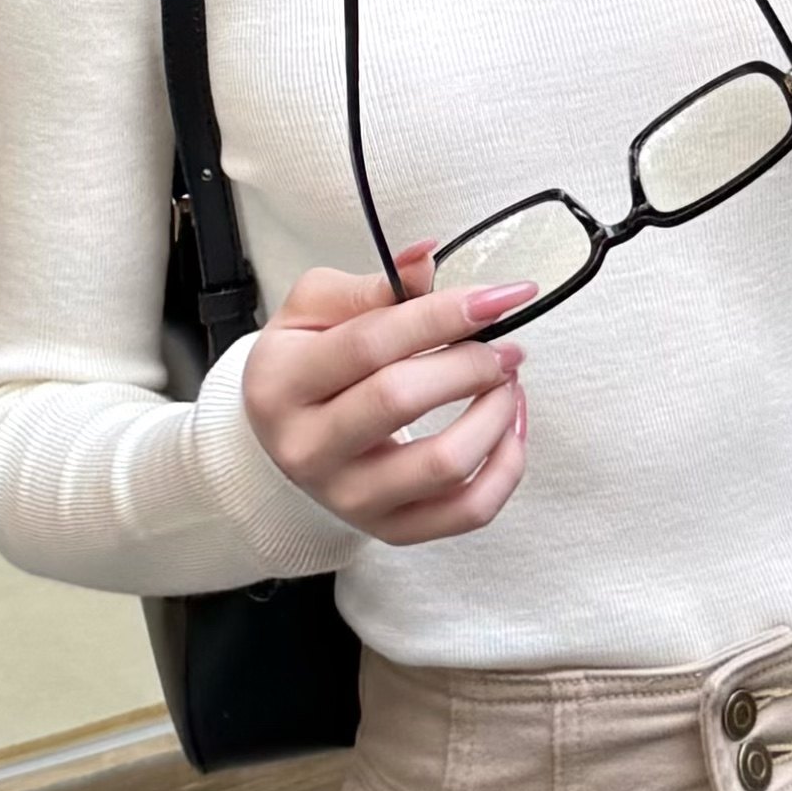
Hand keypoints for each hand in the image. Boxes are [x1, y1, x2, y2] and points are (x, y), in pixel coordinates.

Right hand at [243, 256, 533, 543]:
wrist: (285, 439)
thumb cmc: (305, 367)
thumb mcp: (313, 310)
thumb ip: (374, 286)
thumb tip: (427, 261)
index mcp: (283, 383)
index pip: (372, 344)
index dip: (443, 313)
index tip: (502, 295)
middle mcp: (309, 448)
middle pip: (402, 399)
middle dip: (472, 362)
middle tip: (505, 344)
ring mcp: (350, 497)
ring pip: (443, 464)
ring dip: (495, 414)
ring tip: (506, 382)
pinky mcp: (391, 529)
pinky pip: (468, 511)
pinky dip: (506, 468)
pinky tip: (509, 429)